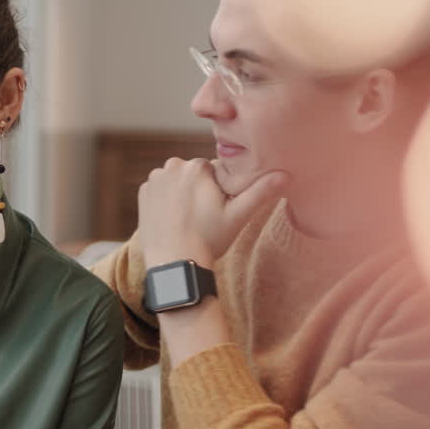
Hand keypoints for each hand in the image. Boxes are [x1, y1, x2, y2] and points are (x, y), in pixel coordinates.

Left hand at [137, 158, 287, 266]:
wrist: (174, 263)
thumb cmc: (208, 239)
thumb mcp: (238, 216)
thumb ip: (261, 192)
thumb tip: (287, 174)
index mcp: (197, 166)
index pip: (215, 172)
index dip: (220, 192)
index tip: (217, 211)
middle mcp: (172, 165)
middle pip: (195, 175)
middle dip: (201, 191)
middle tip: (203, 218)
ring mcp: (154, 178)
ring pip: (178, 182)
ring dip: (183, 195)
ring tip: (188, 220)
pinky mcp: (143, 192)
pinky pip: (161, 191)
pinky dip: (167, 201)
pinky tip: (173, 219)